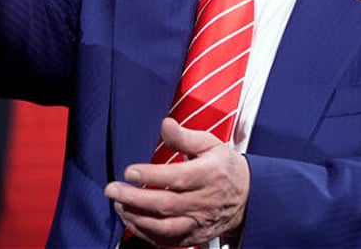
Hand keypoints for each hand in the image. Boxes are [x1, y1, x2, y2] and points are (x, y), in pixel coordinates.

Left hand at [105, 118, 248, 246]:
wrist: (248, 197)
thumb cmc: (225, 166)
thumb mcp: (210, 144)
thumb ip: (185, 136)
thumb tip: (165, 124)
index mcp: (209, 174)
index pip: (177, 178)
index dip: (151, 176)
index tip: (129, 171)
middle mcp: (204, 201)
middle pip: (166, 205)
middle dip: (135, 199)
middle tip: (112, 190)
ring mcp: (199, 222)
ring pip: (165, 227)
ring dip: (137, 218)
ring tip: (118, 206)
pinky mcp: (194, 236)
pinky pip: (168, 241)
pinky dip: (147, 235)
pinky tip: (132, 222)